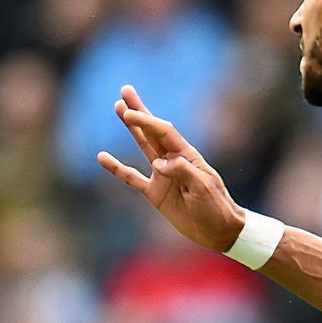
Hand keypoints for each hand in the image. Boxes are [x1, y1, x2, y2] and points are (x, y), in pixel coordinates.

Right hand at [96, 85, 246, 252]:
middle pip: (152, 131)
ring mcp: (162, 175)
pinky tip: (103, 157)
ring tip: (118, 109)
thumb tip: (159, 164)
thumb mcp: (204, 187)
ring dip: (130, 128)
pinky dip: (117, 168)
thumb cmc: (216, 206)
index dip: (147, 122)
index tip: (130, 113)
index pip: (164, 132)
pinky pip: (132, 178)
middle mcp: (172, 160)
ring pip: (142, 146)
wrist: (219, 231)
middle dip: (139, 111)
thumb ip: (183, 172)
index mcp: (187, 155)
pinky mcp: (154, 192)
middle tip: (125, 91)